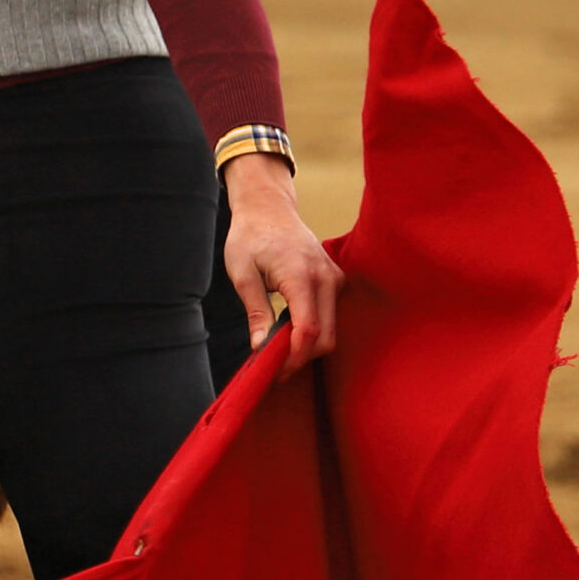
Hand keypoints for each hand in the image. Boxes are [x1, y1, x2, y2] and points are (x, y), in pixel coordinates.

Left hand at [222, 154, 340, 370]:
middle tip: (273, 369)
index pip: (308, 330)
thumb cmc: (250, 237)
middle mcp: (326, 277)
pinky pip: (330, 316)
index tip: (274, 372)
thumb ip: (255, 313)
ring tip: (277, 352)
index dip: (293, 358)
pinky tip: (288, 334)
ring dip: (307, 347)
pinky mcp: (335, 280)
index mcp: (301, 275)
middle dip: (301, 358)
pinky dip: (313, 331)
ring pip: (331, 330)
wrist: (268, 207)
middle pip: (326, 337)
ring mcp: (335, 277)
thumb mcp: (242, 274)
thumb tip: (261, 349)